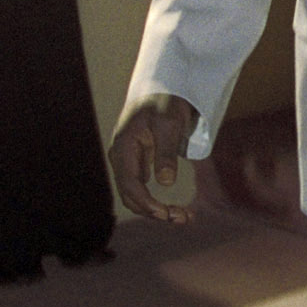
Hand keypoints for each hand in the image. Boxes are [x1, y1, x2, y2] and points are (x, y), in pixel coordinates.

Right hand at [110, 93, 198, 221]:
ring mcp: (128, 162)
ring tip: (184, 218)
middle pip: (131, 196)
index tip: (166, 214)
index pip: (130, 184)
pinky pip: (143, 189)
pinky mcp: (138, 164)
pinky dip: (157, 202)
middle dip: (154, 211)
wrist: (163, 88)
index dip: (147, 203)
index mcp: (123, 148)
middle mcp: (121, 158)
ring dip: (156, 210)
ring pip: (136, 196)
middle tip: (183, 218)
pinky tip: (176, 209)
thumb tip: (165, 182)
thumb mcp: (169, 124)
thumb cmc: (165, 103)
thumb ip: (166, 152)